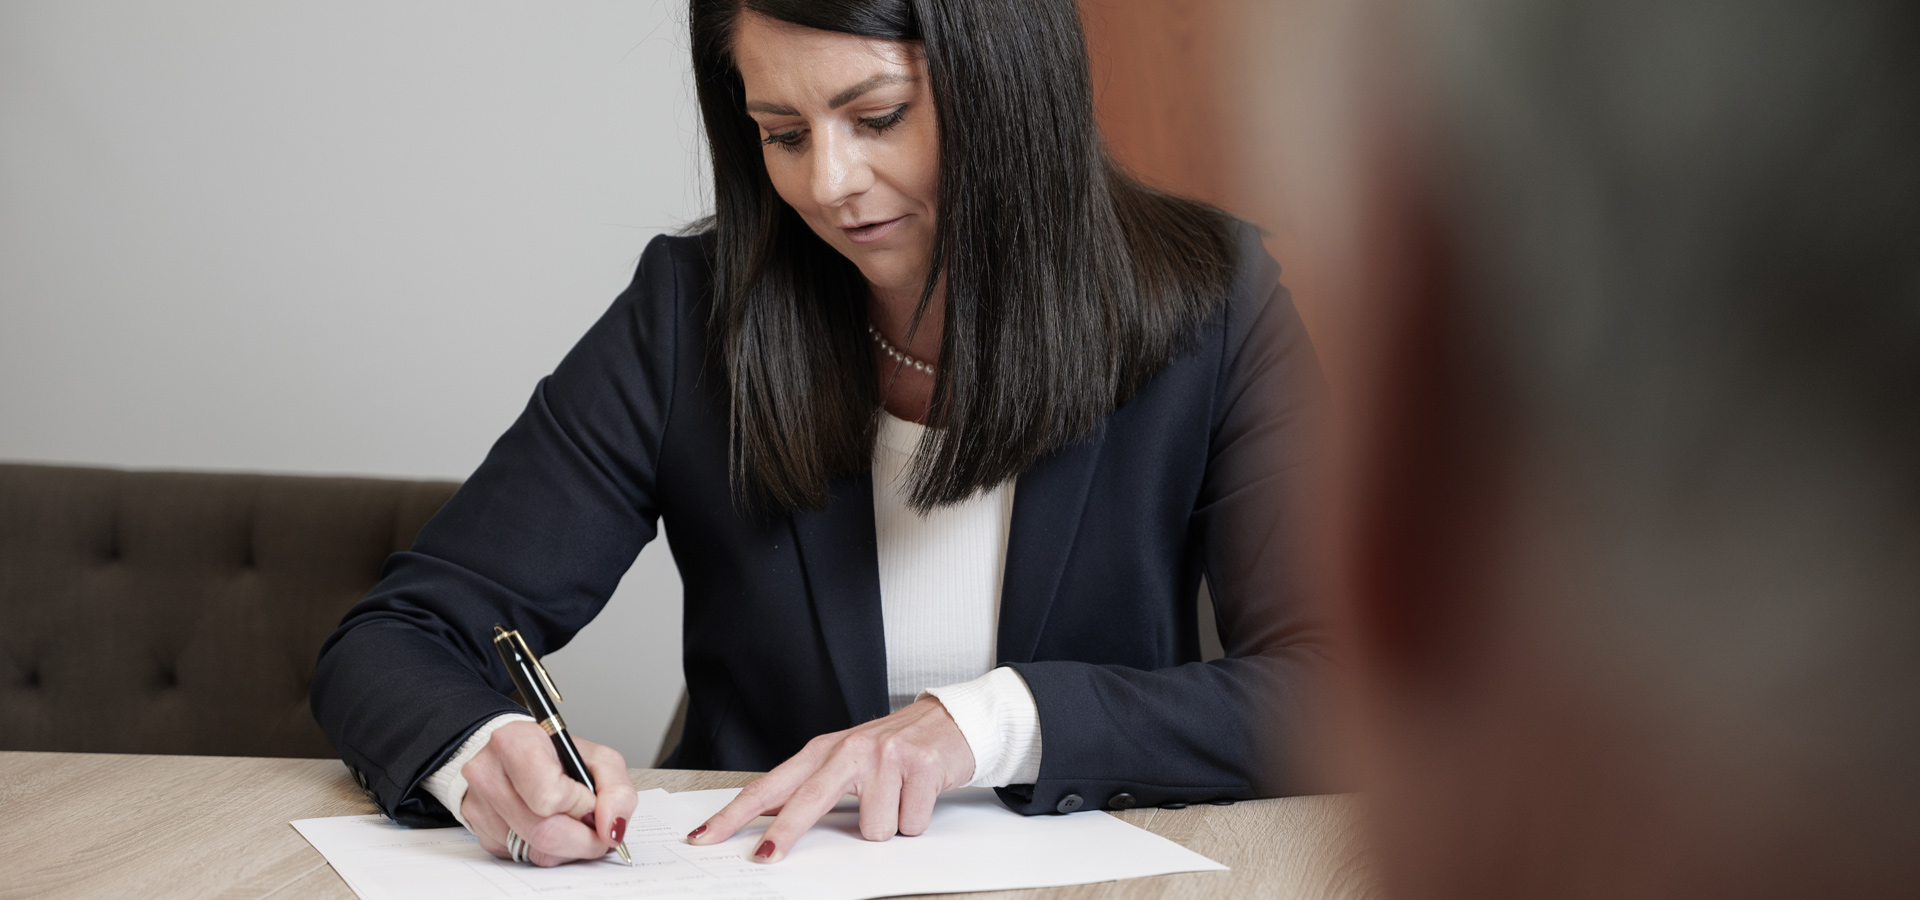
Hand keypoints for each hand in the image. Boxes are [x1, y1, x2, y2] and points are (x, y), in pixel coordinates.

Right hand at [460, 721, 638, 866]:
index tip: (590, 801)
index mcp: (514, 743)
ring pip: (534, 851)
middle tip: (598, 834)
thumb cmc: (555, 754)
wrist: (516, 754)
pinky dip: (545, 850)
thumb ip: (616, 790)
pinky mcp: (480, 831)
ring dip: (566, 848)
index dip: (580, 806)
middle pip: (543, 832)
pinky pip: (521, 857)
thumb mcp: (598, 759)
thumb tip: (611, 829)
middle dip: (582, 840)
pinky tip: (549, 827)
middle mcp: (488, 774)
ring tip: (574, 825)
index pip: (550, 796)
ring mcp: (478, 805)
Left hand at [687, 696, 974, 861]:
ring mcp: (885, 757)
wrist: (952, 721)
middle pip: (806, 801)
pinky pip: (909, 824)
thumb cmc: (894, 748)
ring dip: (890, 824)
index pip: (769, 786)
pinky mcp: (919, 767)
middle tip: (764, 859)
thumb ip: (813, 788)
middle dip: (784, 834)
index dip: (735, 814)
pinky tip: (919, 794)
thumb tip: (772, 826)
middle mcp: (849, 750)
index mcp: (822, 750)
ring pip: (873, 829)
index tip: (705, 836)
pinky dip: (916, 819)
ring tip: (899, 798)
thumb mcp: (847, 761)